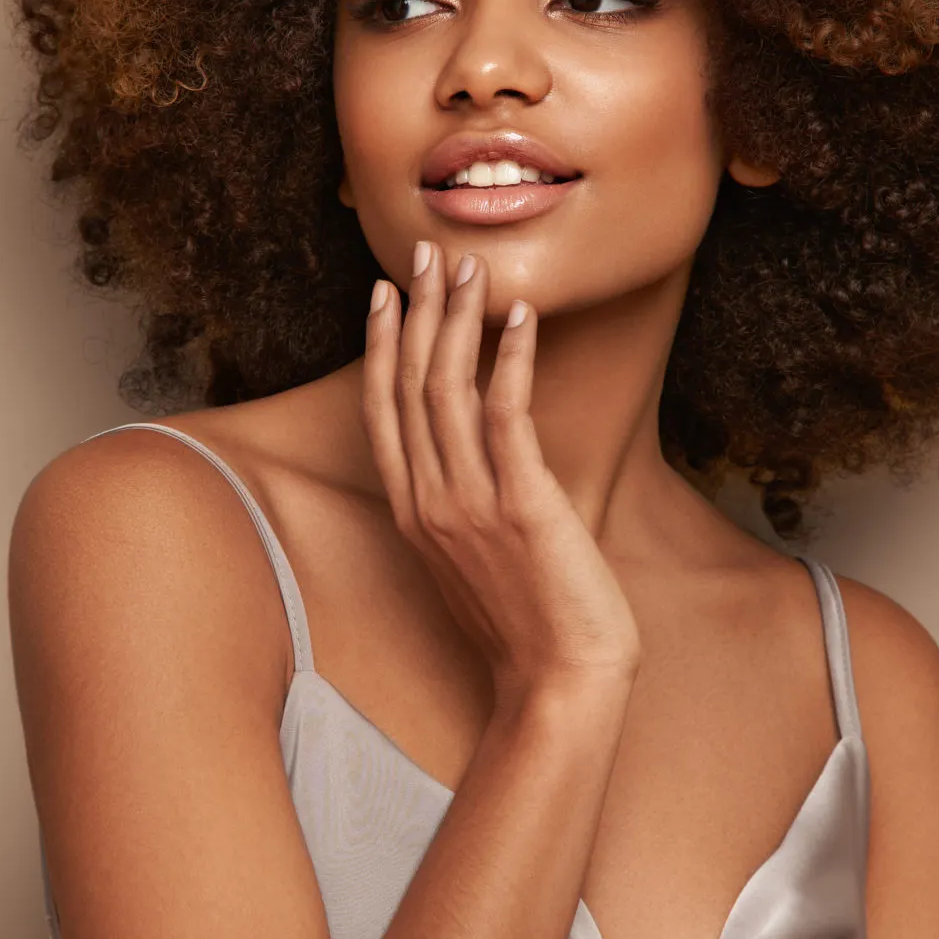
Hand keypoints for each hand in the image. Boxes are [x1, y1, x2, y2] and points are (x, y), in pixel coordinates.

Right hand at [360, 243, 640, 702]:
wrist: (559, 684)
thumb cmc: (529, 628)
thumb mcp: (476, 561)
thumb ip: (467, 508)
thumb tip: (485, 467)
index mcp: (414, 513)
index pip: (382, 411)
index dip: (379, 346)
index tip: (382, 294)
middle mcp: (431, 502)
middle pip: (409, 386)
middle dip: (414, 312)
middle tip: (425, 254)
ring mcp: (472, 503)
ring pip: (447, 390)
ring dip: (457, 320)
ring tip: (469, 269)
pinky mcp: (521, 505)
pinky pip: (507, 414)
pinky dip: (511, 358)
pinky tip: (520, 318)